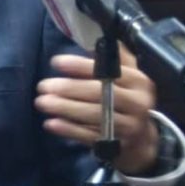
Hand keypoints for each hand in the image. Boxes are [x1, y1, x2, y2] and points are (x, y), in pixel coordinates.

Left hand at [35, 47, 158, 173]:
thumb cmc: (128, 100)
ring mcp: (129, 126)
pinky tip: (51, 123)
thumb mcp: (129, 76)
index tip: (56, 62)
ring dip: (64, 108)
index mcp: (139, 81)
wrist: (143, 140)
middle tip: (42, 86)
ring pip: (93, 116)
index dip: (80, 66)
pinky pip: (90, 136)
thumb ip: (114, 59)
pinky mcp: (118, 145)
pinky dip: (69, 130)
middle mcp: (138, 103)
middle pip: (99, 94)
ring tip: (41, 102)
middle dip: (67, 89)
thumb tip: (91, 40)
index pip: (108, 71)